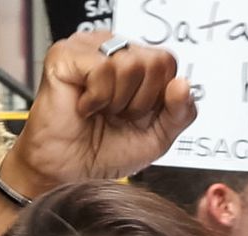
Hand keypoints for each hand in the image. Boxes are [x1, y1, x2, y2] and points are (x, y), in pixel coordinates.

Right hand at [3, 32, 196, 194]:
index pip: (168, 63)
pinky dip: (97, 98)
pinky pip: (103, 69)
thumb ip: (180, 113)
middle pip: (156, 62)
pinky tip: (84, 106)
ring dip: (117, 101)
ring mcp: (88, 48)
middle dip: (140, 101)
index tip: (135, 116)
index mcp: (135, 62)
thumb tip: (183, 84)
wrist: (68, 174)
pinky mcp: (65, 55)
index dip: (158, 97)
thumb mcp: (157, 137)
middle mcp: (113, 49)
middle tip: (115, 114)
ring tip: (100, 111)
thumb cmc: (104, 152)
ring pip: (131, 64)